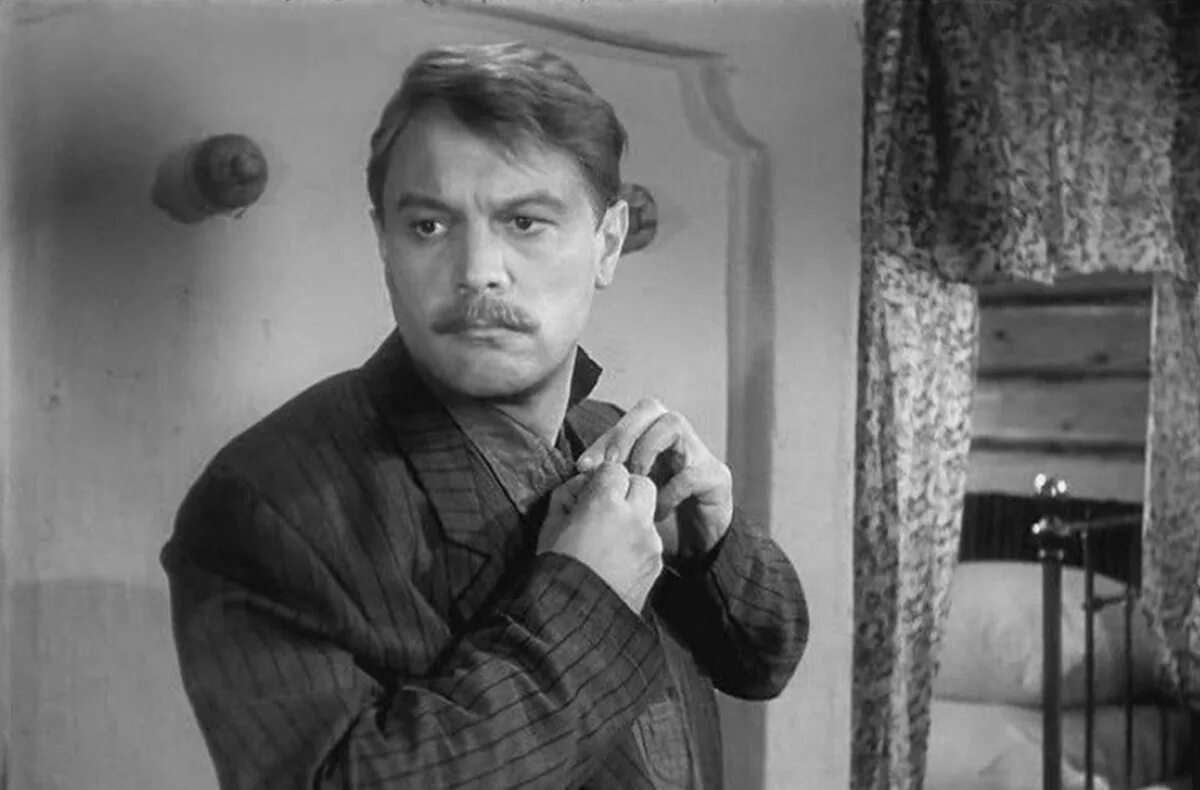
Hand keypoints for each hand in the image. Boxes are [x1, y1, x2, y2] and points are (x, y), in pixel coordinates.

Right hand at [538, 461, 662, 613]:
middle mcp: (634, 517)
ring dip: (634, 517)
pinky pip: (651, 541)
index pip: (614, 469)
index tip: (590, 492)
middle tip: (606, 507)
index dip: (601, 479)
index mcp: (605, 503)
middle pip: (642, 483)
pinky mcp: (657, 564)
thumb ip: (567, 496)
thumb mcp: (550, 526)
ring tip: (610, 538)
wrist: (576, 620)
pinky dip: (638, 542)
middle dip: (626, 490)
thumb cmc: (557, 570)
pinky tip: (618, 559)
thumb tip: (581, 485)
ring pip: (649, 513)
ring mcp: (649, 542)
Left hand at [576, 399, 732, 557]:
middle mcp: (678, 439)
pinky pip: (690, 472)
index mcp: (653, 440)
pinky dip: (669, 492)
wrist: (697, 553)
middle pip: (651, 407)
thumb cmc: (660, 523)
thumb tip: (582, 471)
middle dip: (624, 433)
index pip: (627, 420)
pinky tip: (659, 512)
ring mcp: (700, 455)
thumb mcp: (628, 499)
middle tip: (610, 464)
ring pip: (674, 424)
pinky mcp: (716, 478)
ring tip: (636, 481)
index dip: (604, 439)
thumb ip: (610, 481)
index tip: (584, 465)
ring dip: (646, 450)